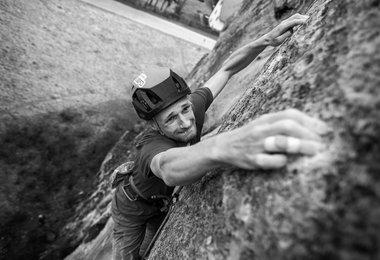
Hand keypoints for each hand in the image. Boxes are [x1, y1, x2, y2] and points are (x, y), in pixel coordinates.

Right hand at [215, 109, 329, 169]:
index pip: (290, 114)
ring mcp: (256, 144)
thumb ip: (282, 123)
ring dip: (300, 146)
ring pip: (280, 142)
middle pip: (288, 126)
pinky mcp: (252, 159)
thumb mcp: (264, 124)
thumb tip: (312, 128)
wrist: (224, 146)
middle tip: (322, 144)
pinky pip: (269, 160)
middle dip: (308, 134)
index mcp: (266, 119)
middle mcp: (262, 129)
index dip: (310, 121)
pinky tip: (287, 162)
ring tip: (315, 151)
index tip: (325, 130)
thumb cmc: (250, 136)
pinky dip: (281, 161)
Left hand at [266, 13, 308, 45]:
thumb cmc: (272, 41)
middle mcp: (284, 22)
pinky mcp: (286, 23)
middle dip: (304, 17)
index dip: (302, 21)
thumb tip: (293, 30)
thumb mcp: (279, 40)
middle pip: (296, 16)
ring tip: (310, 20)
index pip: (294, 21)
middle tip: (312, 20)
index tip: (308, 22)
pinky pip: (294, 19)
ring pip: (295, 16)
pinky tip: (304, 22)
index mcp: (283, 26)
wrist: (267, 39)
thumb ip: (286, 35)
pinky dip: (300, 19)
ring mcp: (285, 22)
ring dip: (302, 17)